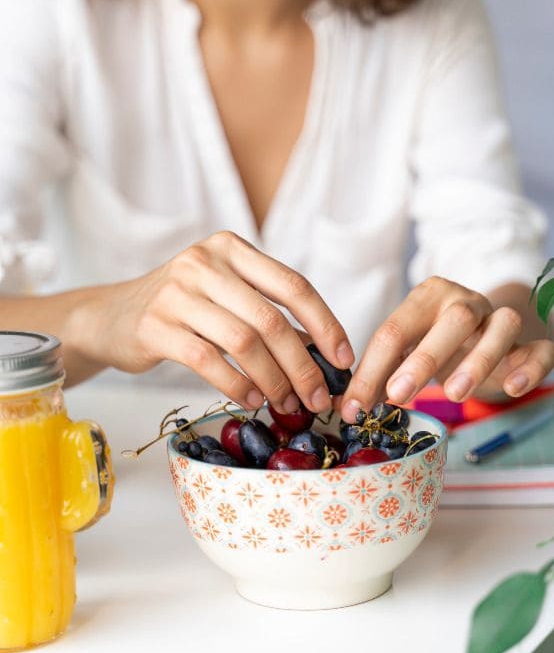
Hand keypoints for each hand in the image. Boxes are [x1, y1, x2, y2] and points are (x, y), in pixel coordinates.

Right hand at [81, 231, 353, 412]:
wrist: (111, 316)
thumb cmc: (183, 309)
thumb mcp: (225, 294)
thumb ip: (266, 311)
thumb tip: (321, 355)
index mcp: (232, 248)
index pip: (293, 285)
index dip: (325, 324)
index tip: (343, 360)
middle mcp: (204, 262)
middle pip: (270, 320)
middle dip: (302, 365)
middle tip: (318, 398)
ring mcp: (176, 293)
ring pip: (243, 342)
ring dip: (273, 381)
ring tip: (286, 404)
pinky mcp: (155, 326)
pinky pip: (208, 362)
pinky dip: (237, 386)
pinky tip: (251, 401)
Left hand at [341, 276, 553, 422]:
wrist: (483, 331)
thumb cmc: (434, 344)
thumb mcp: (404, 353)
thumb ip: (379, 374)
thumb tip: (348, 407)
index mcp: (427, 297)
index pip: (396, 330)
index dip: (372, 370)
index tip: (355, 407)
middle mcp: (467, 301)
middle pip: (452, 320)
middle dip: (422, 358)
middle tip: (397, 395)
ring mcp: (502, 319)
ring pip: (502, 326)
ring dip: (478, 360)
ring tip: (454, 394)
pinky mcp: (532, 343)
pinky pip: (541, 349)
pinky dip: (531, 367)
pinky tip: (513, 388)